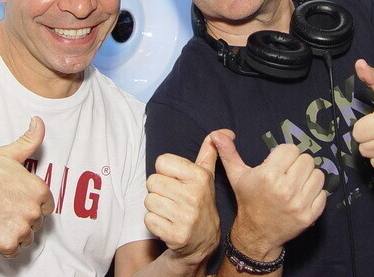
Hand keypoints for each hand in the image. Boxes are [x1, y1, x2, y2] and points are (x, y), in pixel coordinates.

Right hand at [0, 117, 54, 256]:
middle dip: (23, 219)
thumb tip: (38, 122)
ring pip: (26, 239)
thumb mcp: (9, 153)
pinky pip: (13, 251)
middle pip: (36, 223)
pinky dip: (4, 246)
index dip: (33, 205)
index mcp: (39, 190)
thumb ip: (30, 139)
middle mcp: (33, 210)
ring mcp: (21, 228)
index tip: (18, 203)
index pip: (47, 207)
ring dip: (15, 234)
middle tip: (4, 211)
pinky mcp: (6, 243)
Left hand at [144, 131, 222, 265]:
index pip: (161, 162)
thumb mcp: (207, 175)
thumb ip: (210, 151)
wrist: (203, 241)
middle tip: (173, 198)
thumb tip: (225, 131)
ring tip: (171, 211)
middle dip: (159, 190)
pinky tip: (168, 223)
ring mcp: (186, 216)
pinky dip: (155, 223)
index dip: (165, 172)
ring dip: (156, 207)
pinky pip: (148, 220)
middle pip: (152, 181)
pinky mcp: (176, 235)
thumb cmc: (200, 201)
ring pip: (149, 200)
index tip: (176, 181)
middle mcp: (194, 195)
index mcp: (200, 176)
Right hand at [210, 131, 325, 259]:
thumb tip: (216, 134)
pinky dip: (315, 193)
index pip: (291, 149)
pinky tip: (301, 197)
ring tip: (295, 184)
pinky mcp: (310, 215)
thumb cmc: (248, 201)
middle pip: (307, 159)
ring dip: (308, 177)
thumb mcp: (236, 176)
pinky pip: (323, 193)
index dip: (284, 155)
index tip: (278, 164)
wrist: (256, 234)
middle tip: (287, 174)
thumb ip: (228, 153)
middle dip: (297, 164)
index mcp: (268, 176)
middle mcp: (285, 189)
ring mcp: (299, 204)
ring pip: (318, 174)